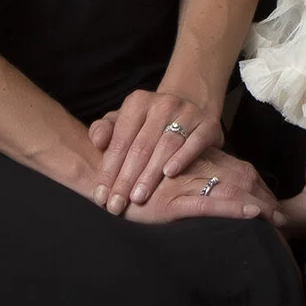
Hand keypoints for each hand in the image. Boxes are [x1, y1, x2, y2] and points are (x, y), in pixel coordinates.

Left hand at [88, 88, 222, 213]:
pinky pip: (194, 142)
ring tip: (138, 197)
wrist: (188, 113)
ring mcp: (187, 111)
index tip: (101, 195)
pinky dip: (182, 158)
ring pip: (166, 145)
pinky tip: (169, 174)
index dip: (109, 169)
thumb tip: (97, 141)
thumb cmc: (148, 126)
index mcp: (138, 102)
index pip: (120, 139)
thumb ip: (104, 131)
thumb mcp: (123, 123)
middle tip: (117, 204)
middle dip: (126, 178)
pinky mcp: (208, 123)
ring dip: (150, 173)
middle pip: (141, 146)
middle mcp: (163, 103)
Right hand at [123, 148, 280, 224]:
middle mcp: (193, 169)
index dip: (255, 185)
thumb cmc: (125, 171)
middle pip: (238, 178)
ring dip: (257, 204)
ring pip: (230, 191)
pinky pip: (210, 206)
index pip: (233, 169)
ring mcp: (183, 185)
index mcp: (192, 160)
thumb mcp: (152, 166)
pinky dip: (234, 210)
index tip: (273, 203)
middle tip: (284, 217)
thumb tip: (208, 188)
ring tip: (279, 218)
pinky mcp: (173, 202)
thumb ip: (173, 168)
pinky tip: (254, 215)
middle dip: (262, 198)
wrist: (96, 172)